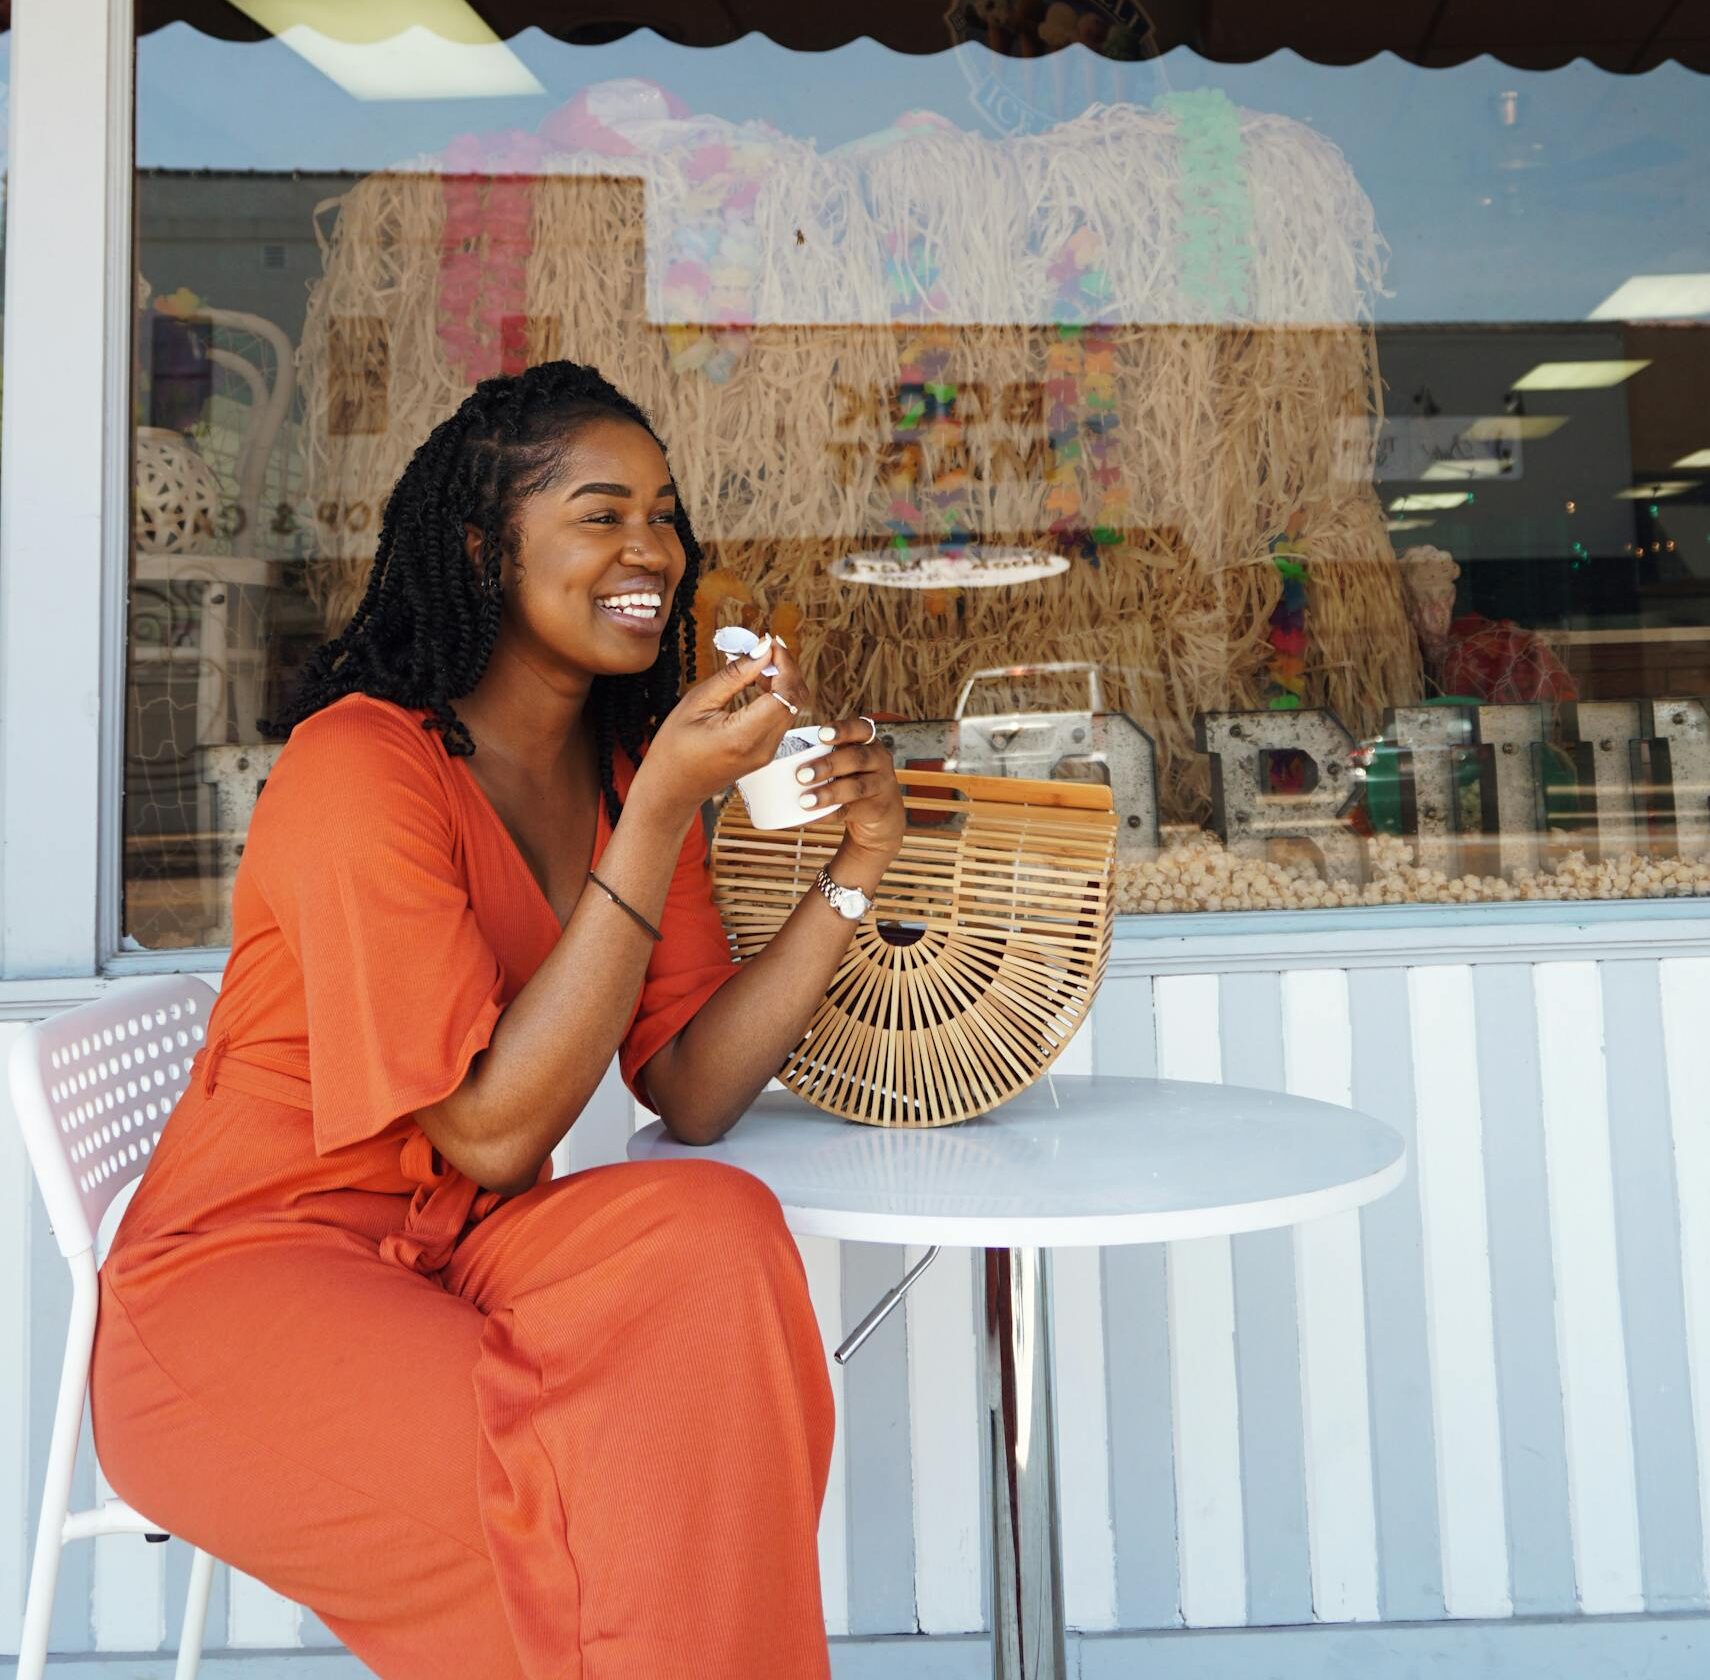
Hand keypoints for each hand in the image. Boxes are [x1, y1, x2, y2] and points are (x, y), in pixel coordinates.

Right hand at [631, 635, 812, 815]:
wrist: (671, 789)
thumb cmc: (674, 748)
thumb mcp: (697, 702)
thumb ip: (734, 676)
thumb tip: (763, 651)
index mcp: (744, 736)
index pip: (787, 692)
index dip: (785, 663)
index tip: (769, 642)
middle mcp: (764, 748)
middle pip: (796, 699)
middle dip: (786, 667)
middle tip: (764, 647)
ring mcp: (768, 753)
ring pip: (793, 707)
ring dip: (782, 680)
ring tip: (755, 663)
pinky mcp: (766, 752)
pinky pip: (782, 717)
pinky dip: (777, 695)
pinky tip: (757, 683)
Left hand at [796, 718, 903, 863]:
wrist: (880, 816)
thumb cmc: (850, 780)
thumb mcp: (844, 763)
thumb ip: (821, 754)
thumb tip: (768, 752)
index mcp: (867, 742)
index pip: (860, 728)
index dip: (842, 730)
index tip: (821, 735)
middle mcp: (879, 760)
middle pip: (856, 758)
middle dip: (828, 764)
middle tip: (801, 774)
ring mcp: (881, 785)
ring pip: (856, 787)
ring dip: (828, 793)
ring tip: (804, 800)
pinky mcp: (877, 809)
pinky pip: (850, 811)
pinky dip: (828, 815)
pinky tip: (809, 817)